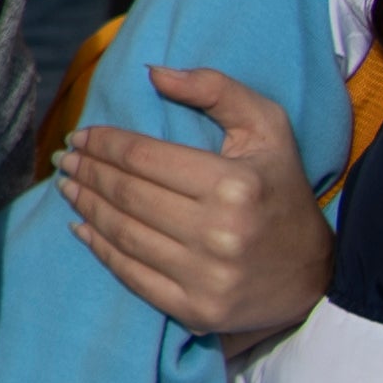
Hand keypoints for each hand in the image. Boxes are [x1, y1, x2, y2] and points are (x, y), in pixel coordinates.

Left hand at [59, 67, 331, 346]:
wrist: (316, 275)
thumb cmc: (281, 189)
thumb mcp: (266, 128)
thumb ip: (215, 89)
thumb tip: (152, 72)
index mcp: (234, 186)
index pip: (144, 158)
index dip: (104, 145)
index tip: (81, 136)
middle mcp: (220, 234)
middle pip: (128, 196)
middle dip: (89, 173)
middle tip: (66, 159)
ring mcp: (207, 277)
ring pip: (123, 234)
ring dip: (86, 207)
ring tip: (68, 187)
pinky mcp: (196, 311)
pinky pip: (130, 276)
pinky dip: (99, 250)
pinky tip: (82, 228)